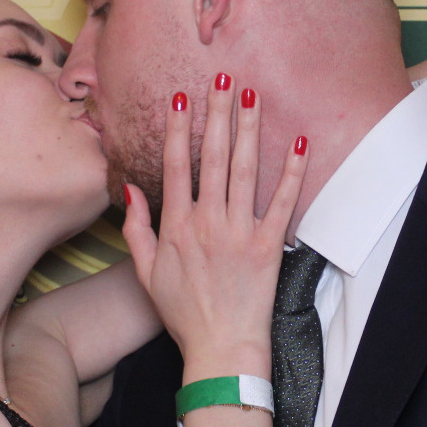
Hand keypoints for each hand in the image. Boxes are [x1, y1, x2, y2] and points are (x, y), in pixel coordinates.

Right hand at [121, 75, 306, 380]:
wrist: (220, 348)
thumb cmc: (182, 312)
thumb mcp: (145, 272)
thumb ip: (135, 228)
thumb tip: (129, 189)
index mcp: (176, 226)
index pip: (177, 165)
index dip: (179, 128)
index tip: (182, 96)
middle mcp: (207, 222)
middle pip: (213, 157)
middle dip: (217, 113)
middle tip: (223, 78)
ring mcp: (239, 232)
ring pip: (244, 170)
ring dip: (248, 129)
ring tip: (251, 96)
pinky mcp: (269, 247)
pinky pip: (281, 203)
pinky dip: (291, 173)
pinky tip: (296, 143)